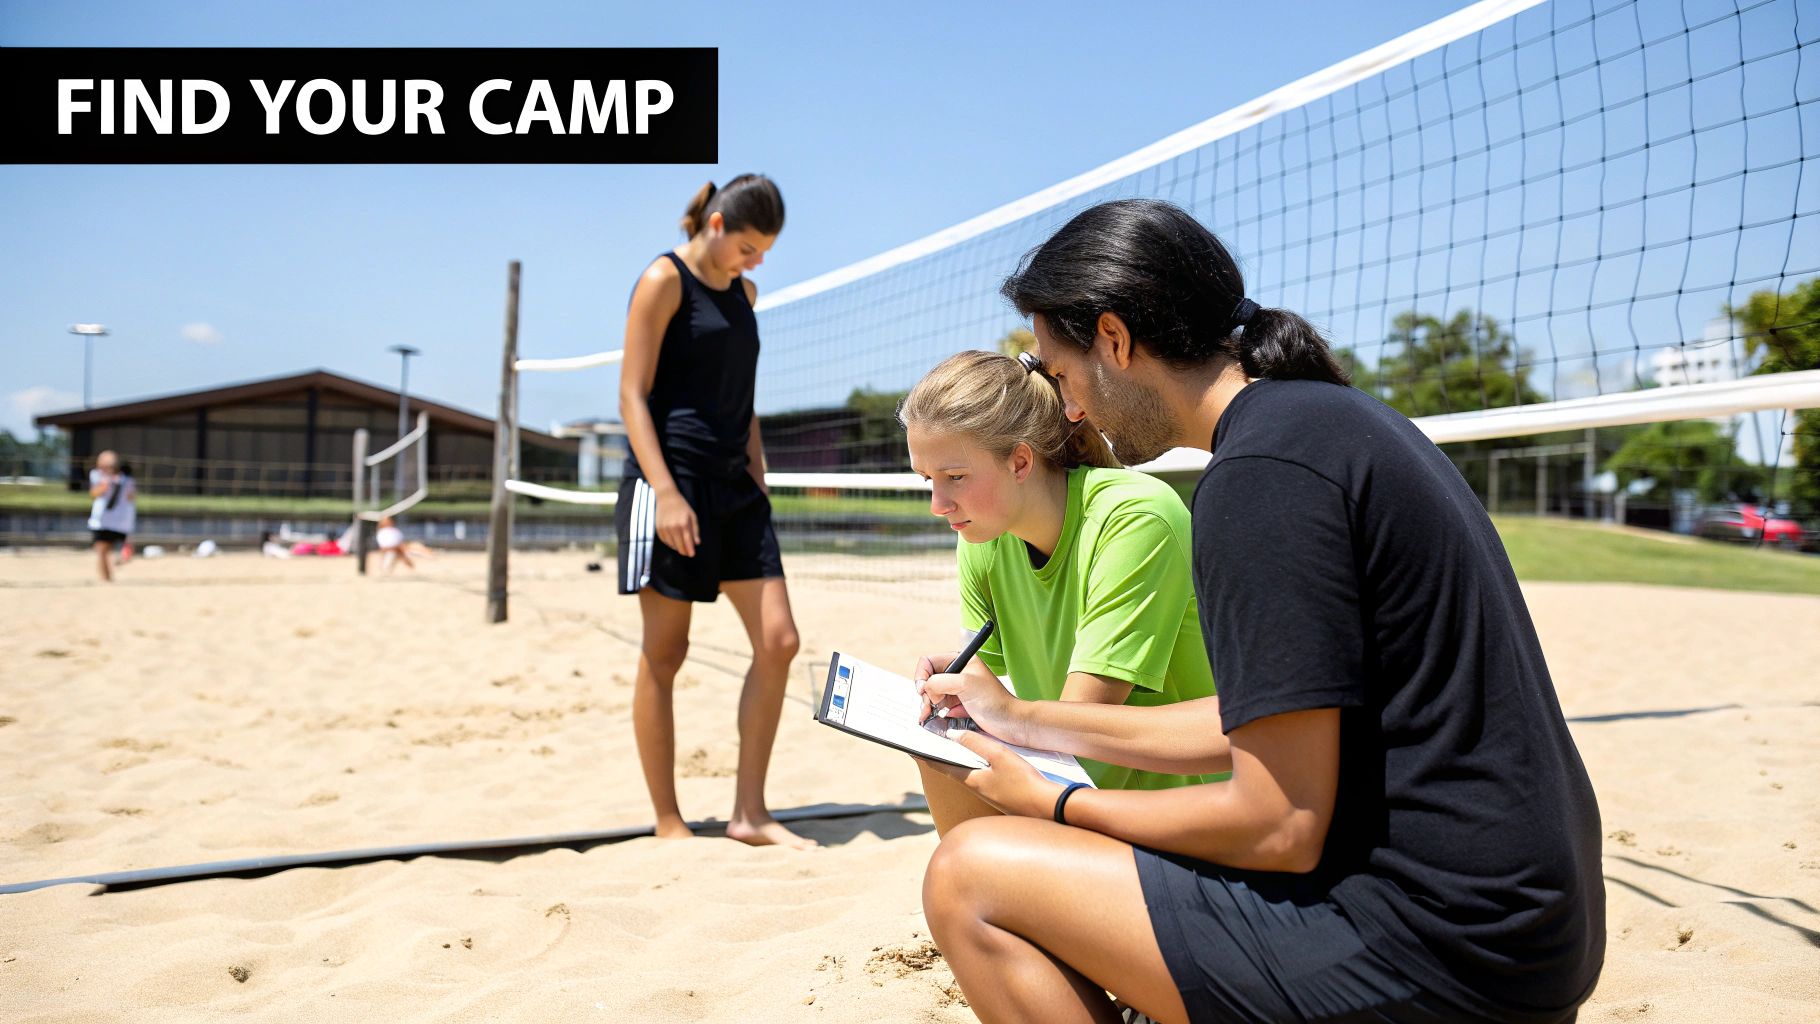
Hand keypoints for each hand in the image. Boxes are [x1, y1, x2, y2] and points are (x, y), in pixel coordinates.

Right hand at [654, 486, 700, 557]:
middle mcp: (673, 527)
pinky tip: (674, 543)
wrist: (666, 498)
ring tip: (681, 547)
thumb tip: (696, 543)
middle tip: (687, 553)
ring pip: (671, 545)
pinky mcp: (658, 529)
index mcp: (683, 523)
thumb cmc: (682, 507)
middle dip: (684, 551)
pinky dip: (670, 544)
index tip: (692, 554)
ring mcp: (664, 528)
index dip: (690, 550)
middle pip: (679, 545)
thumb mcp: (692, 516)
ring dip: (677, 548)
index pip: (687, 541)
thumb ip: (695, 530)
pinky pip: (665, 541)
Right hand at [915, 653, 1022, 743]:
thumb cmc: (995, 701)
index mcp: (961, 661)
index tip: (923, 690)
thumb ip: (940, 681)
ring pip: (931, 693)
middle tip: (929, 705)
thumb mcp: (965, 684)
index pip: (930, 662)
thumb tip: (925, 687)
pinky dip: (933, 712)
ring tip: (929, 714)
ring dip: (927, 704)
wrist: (1009, 722)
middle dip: (925, 693)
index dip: (923, 675)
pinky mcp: (958, 704)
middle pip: (928, 678)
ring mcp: (957, 689)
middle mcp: (958, 673)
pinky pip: (938, 706)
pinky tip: (934, 718)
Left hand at [921, 730, 1061, 818]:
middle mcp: (975, 787)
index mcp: (971, 779)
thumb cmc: (1023, 782)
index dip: (924, 755)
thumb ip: (976, 743)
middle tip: (926, 742)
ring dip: (954, 759)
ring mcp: (987, 791)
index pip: (940, 765)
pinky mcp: (999, 792)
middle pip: (950, 769)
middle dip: (937, 756)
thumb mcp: (999, 756)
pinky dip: (971, 763)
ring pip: (964, 772)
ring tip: (946, 745)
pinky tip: (976, 756)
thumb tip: (953, 735)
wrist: (1046, 806)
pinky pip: (978, 774)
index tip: (910, 747)